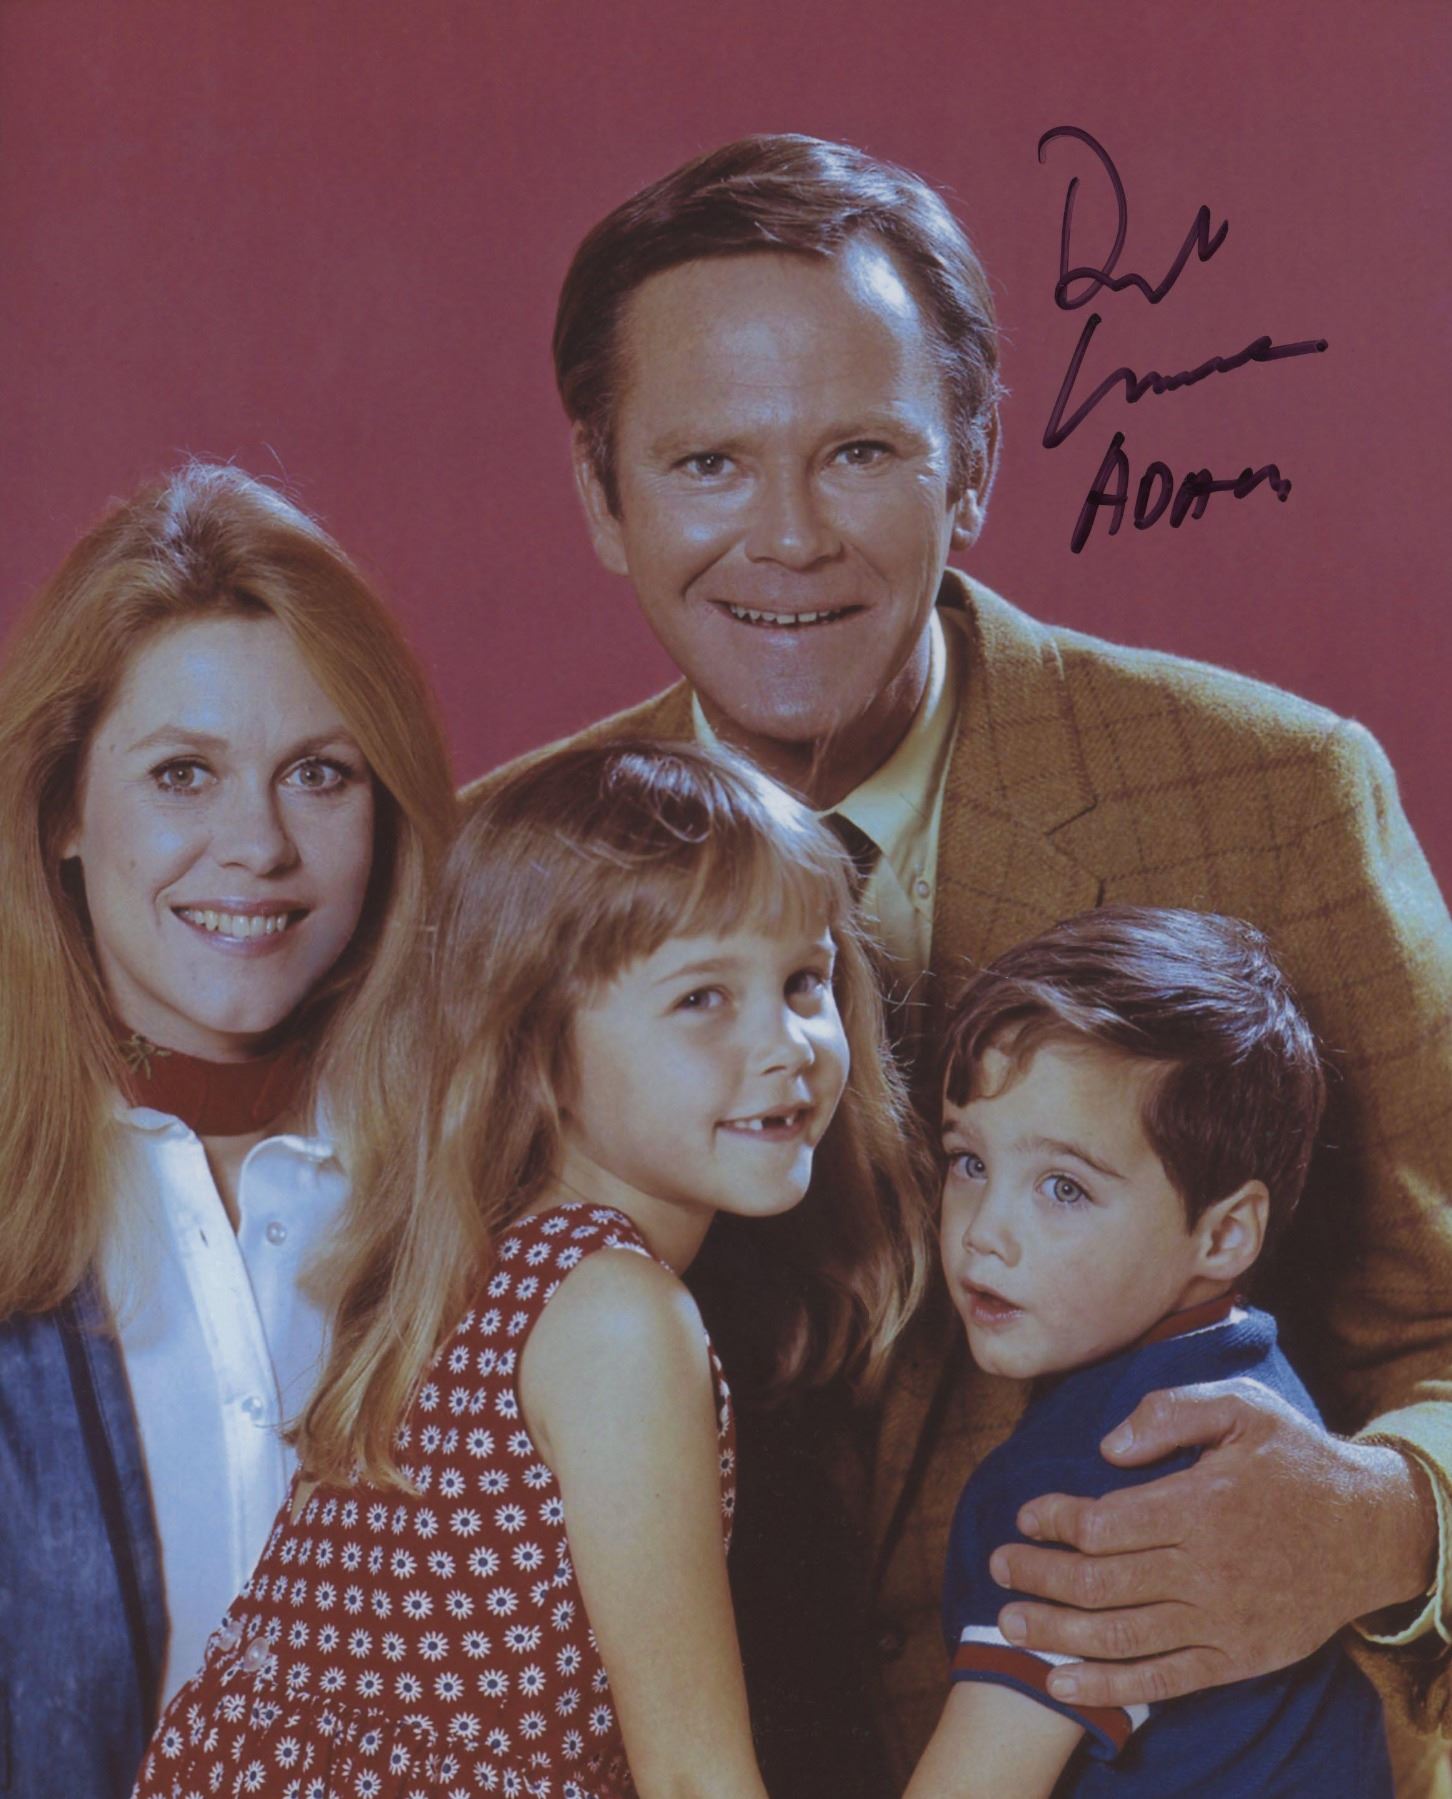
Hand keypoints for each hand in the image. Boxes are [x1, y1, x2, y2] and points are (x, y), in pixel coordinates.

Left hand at [989, 1379, 1436, 1710]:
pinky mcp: (1236, 1658)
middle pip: (1101, 1582)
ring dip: (1056, 1633)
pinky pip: (1163, 1680)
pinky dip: (1109, 1686)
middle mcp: (1206, 1570)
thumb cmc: (1295, 1460)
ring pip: (1121, 1635)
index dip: (1055, 1520)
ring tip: (1008, 1624)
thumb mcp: (1242, 1407)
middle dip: (1038, 1576)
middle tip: (997, 1566)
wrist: (1369, 1531)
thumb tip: (1108, 1446)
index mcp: (1201, 1505)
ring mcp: (1221, 1621)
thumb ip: (1171, 1414)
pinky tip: (1064, 1685)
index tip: (1026, 1515)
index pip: (1105, 1523)